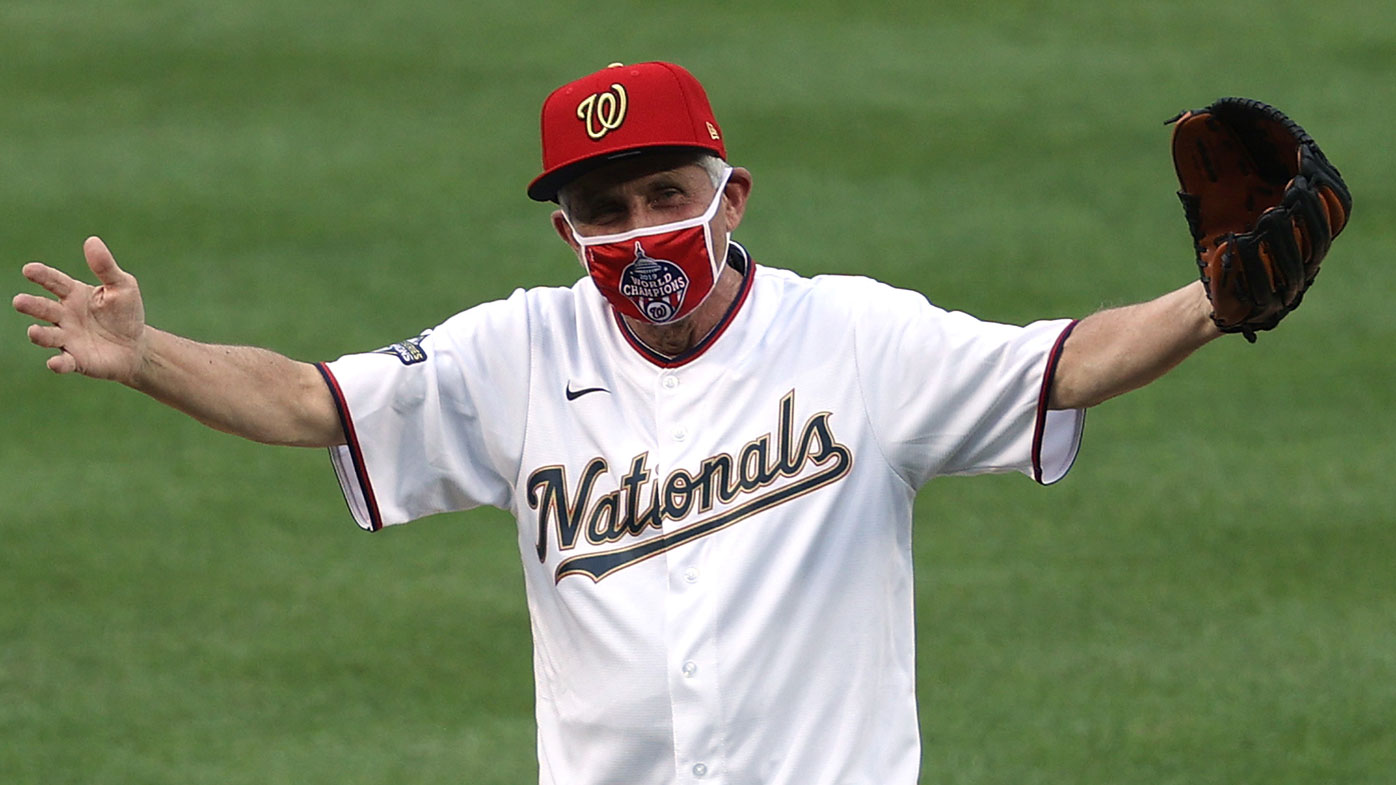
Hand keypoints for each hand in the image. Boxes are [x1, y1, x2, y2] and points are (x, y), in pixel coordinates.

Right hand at [13, 236, 147, 383]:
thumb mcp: (122, 286)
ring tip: (34, 331)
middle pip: (43, 309)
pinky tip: (55, 363)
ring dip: (39, 334)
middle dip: (31, 305)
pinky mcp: (76, 360)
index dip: (42, 276)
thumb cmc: (125, 313)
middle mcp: (64, 316)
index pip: (54, 282)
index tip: (29, 270)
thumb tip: (92, 240)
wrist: (136, 346)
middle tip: (20, 301)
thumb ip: (106, 267)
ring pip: (47, 336)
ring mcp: (68, 339)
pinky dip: (58, 363)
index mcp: (73, 295)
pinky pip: (64, 362)